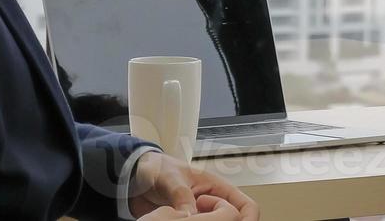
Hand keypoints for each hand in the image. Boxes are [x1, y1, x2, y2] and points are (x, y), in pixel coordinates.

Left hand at [128, 149, 259, 220]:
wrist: (135, 178)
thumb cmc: (157, 169)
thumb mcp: (171, 178)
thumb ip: (182, 195)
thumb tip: (192, 214)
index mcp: (217, 187)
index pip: (245, 205)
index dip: (249, 217)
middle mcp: (212, 204)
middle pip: (234, 219)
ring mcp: (200, 216)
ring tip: (184, 220)